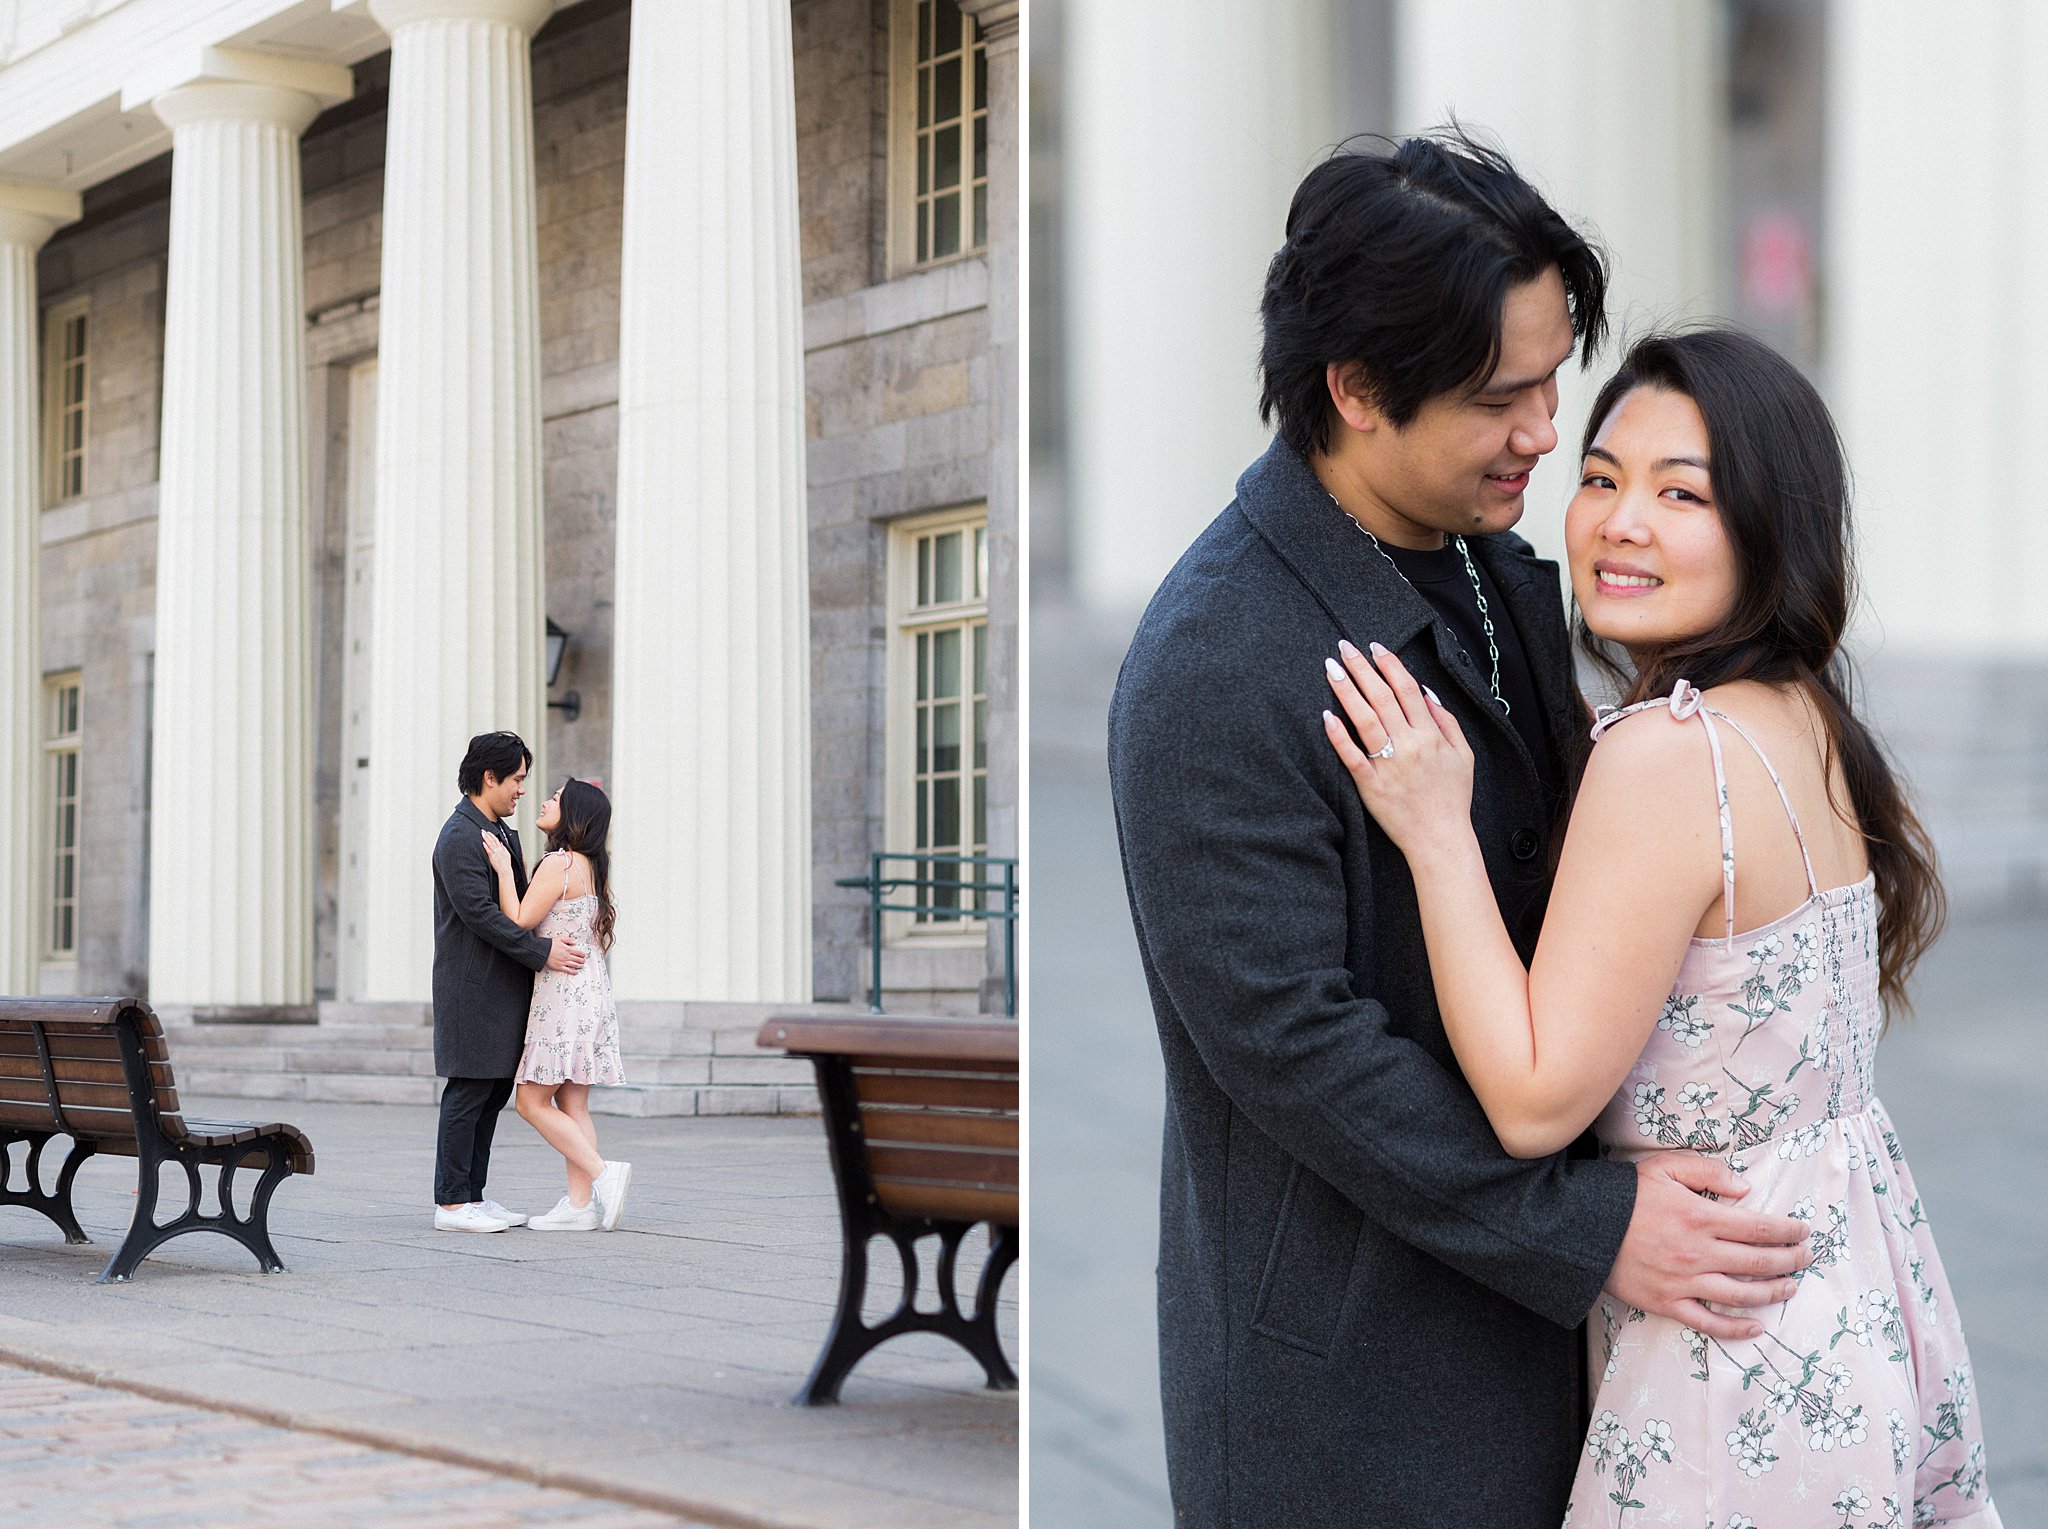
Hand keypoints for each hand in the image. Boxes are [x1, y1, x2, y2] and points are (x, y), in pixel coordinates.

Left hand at [480, 830, 510, 874]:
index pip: (497, 840)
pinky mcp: (492, 857)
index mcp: (502, 849)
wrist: (505, 870)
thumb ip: (504, 848)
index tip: (488, 832)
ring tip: (482, 834)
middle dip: (488, 835)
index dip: (492, 835)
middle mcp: (499, 850)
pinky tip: (483, 843)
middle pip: (493, 840)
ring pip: (490, 844)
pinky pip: (489, 851)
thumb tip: (501, 843)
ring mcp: (495, 853)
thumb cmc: (506, 864)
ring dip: (486, 838)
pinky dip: (486, 846)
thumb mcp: (507, 854)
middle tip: (483, 830)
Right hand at [547, 939, 585, 973]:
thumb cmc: (550, 945)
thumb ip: (568, 940)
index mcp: (568, 949)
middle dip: (582, 960)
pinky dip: (573, 972)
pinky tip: (576, 972)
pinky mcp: (559, 967)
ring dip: (580, 966)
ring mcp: (564, 962)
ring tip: (581, 966)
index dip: (583, 954)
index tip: (584, 955)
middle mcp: (567, 956)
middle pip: (578, 959)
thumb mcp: (559, 939)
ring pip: (575, 965)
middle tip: (583, 961)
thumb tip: (574, 942)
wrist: (542, 951)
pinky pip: (568, 970)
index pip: (579, 953)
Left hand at [1321, 639, 1474, 858]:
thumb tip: (1428, 692)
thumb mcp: (1464, 756)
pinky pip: (1352, 756)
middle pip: (1382, 697)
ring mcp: (1389, 764)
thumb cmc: (1452, 798)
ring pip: (1365, 719)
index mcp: (1431, 735)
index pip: (1407, 689)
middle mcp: (1410, 745)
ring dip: (1347, 691)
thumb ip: (1447, 722)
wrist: (1440, 839)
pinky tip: (1326, 715)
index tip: (1375, 647)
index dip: (1390, 665)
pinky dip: (1338, 735)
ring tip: (1332, 668)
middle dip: (1362, 668)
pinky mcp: (1371, 785)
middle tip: (1344, 646)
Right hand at [1605, 1154, 1813, 1341]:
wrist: (1582, 1228)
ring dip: (1773, 1292)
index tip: (1804, 1232)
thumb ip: (1707, 1171)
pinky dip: (1736, 1329)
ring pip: (1743, 1294)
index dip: (1788, 1231)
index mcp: (1700, 1217)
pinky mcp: (1669, 1303)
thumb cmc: (1624, 1196)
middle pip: (1759, 1262)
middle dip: (1790, 1260)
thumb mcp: (1663, 1168)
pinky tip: (1755, 1328)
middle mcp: (1699, 1252)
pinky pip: (1709, 1322)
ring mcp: (1685, 1281)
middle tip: (1805, 1257)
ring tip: (1789, 1287)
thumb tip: (1745, 1189)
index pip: (1760, 1227)